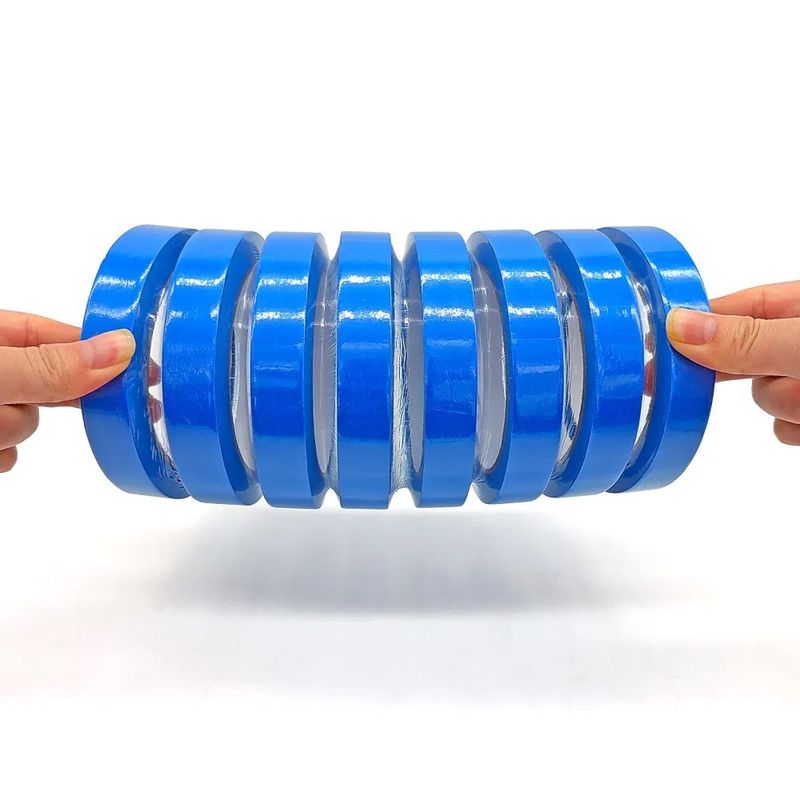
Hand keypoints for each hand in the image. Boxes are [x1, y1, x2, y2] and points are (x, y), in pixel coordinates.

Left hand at [0, 311, 134, 472]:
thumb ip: (49, 365)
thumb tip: (118, 349)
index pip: (53, 331)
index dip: (93, 348)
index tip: (138, 367)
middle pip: (49, 381)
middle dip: (52, 398)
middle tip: (97, 406)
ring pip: (28, 422)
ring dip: (11, 431)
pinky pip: (10, 454)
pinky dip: (0, 457)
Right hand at [667, 282, 799, 444]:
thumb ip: (745, 339)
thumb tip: (679, 326)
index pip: (737, 304)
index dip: (699, 322)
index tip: (657, 343)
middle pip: (743, 355)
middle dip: (744, 373)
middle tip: (702, 382)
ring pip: (764, 396)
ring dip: (784, 404)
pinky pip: (782, 427)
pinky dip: (795, 430)